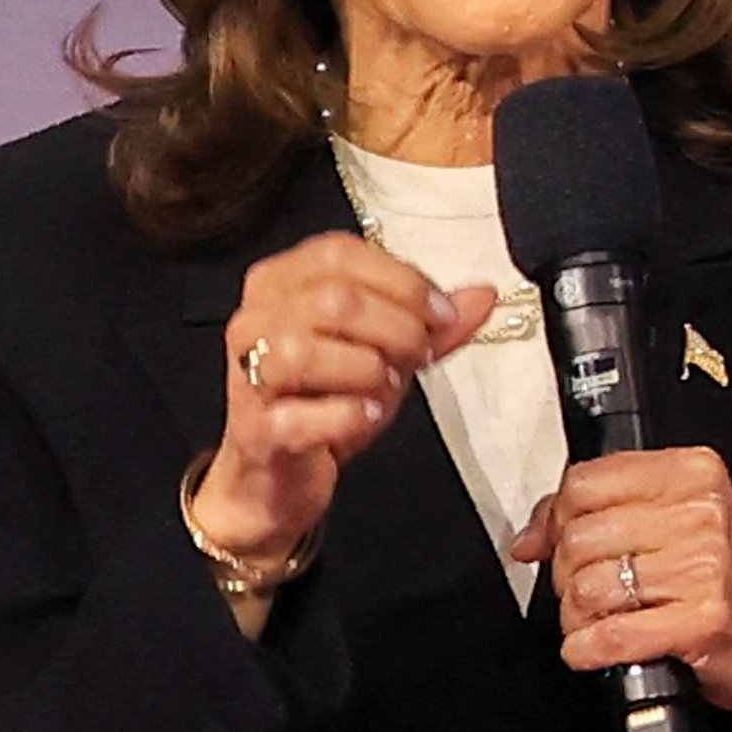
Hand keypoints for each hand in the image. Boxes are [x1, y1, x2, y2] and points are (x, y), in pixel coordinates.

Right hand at [201, 235, 490, 567]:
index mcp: (281, 283)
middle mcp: (255, 320)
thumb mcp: (385, 354)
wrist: (279, 477)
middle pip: (333, 300)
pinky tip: (368, 415)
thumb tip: (482, 295)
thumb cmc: (324, 404)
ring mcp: (249, 375)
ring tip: (388, 386)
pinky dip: (348, 415)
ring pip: (307, 351)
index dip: (401, 280)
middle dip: (395, 327)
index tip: (441, 312)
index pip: (339, 253)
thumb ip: (431, 326)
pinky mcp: (257, 431)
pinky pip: (302, 416)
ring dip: (368, 369)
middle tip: (418, 354)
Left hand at [513, 445, 731, 722]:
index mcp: (692, 473)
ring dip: (578, 618)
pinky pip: (609, 635)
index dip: (558, 521)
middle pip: (580, 537)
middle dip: (567, 576)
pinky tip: (594, 650)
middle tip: (589, 593)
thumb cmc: (722, 584)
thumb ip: (593, 515)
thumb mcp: (668, 525)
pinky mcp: (702, 621)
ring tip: (599, 623)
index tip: (562, 544)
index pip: (584, 483)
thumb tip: (528, 540)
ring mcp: (704, 567)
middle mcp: (701, 514)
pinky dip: (588, 649)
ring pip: (588, 588)